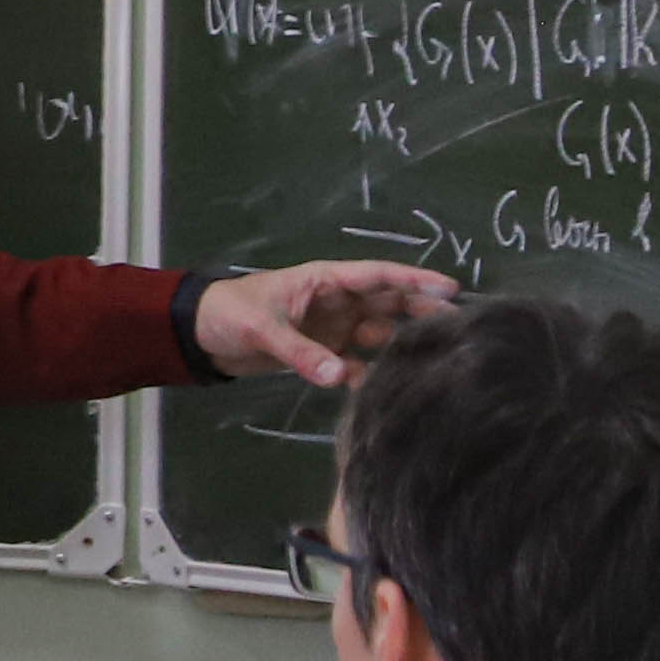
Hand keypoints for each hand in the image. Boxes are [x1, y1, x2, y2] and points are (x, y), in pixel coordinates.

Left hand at [194, 260, 462, 389]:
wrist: (200, 335)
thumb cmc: (229, 313)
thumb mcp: (262, 328)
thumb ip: (300, 352)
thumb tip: (339, 376)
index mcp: (324, 280)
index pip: (376, 276)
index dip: (413, 279)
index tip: (450, 286)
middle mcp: (336, 301)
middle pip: (388, 303)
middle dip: (421, 310)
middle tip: (459, 326)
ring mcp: (333, 327)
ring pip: (378, 332)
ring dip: (400, 343)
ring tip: (433, 359)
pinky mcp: (324, 351)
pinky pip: (357, 361)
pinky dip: (371, 371)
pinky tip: (387, 385)